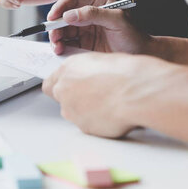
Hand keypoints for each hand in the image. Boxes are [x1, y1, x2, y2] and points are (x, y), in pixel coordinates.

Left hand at [43, 52, 161, 137]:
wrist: (137, 91)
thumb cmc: (126, 73)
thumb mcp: (101, 61)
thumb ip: (85, 71)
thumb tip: (87, 76)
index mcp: (68, 69)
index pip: (50, 84)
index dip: (61, 87)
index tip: (69, 89)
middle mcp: (65, 90)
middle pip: (62, 99)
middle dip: (75, 99)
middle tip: (96, 96)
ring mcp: (72, 111)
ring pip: (75, 114)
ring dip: (86, 111)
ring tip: (108, 104)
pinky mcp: (83, 128)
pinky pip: (88, 125)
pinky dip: (97, 122)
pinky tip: (112, 113)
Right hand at [47, 0, 151, 54]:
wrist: (143, 55)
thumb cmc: (135, 36)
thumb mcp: (118, 20)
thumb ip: (94, 14)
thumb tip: (70, 14)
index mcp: (98, 2)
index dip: (61, 6)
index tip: (53, 18)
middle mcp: (90, 13)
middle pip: (65, 15)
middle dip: (56, 25)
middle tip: (54, 36)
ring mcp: (86, 28)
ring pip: (64, 29)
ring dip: (57, 37)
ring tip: (58, 46)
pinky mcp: (85, 43)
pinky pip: (68, 42)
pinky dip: (62, 46)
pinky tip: (61, 50)